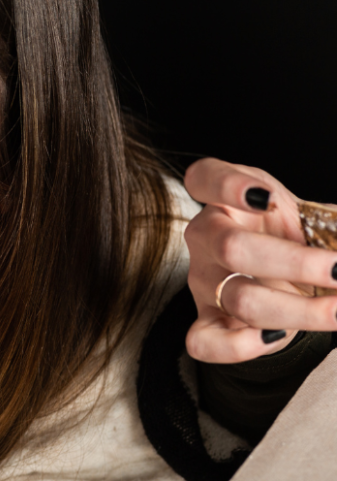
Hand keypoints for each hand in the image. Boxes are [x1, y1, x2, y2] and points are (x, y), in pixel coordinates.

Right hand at [183, 158, 336, 362]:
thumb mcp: (313, 216)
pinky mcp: (206, 319)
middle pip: (232, 249)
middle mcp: (205, 237)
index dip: (228, 186)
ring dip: (300, 311)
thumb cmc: (293, 237)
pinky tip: (277, 338)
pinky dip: (240, 347)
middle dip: (296, 264)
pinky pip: (203, 342)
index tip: (266, 197)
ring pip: (240, 299)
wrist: (282, 274)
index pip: (206, 179)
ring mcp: (203, 280)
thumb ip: (332, 223)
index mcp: (226, 199)